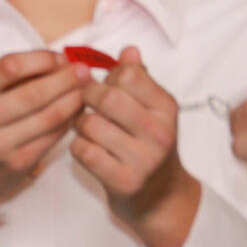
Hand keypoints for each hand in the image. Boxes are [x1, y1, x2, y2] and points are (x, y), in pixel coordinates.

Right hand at [0, 50, 88, 211]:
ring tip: (88, 90)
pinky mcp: (17, 163)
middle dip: (67, 79)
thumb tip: (65, 61)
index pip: (11, 66)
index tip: (63, 58)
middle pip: (35, 93)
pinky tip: (79, 111)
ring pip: (51, 116)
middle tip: (86, 72)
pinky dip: (72, 120)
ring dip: (76, 99)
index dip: (44, 59)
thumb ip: (17, 75)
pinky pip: (54, 136)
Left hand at [70, 46, 201, 246]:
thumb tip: (129, 50)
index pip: (129, 75)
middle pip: (107, 97)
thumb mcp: (154, 111)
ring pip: (90, 125)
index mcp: (167, 108)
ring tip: (88, 129)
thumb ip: (141, 80)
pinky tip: (89, 149)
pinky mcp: (123, 180)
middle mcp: (159, 131)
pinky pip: (83, 151)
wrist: (161, 196)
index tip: (105, 86)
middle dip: (87, 98)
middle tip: (86, 104)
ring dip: (80, 125)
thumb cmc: (150, 146)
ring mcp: (142, 158)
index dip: (108, 77)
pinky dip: (79, 147)